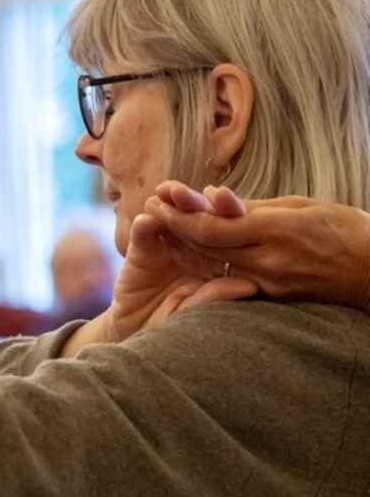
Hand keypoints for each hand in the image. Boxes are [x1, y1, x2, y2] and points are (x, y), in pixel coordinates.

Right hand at [68, 211, 257, 352]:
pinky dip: (145, 225)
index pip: (226, 230)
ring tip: (174, 192)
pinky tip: (147, 218)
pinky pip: (144, 233)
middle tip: (208, 193)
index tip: (236, 207)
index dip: (231, 216)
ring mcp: (168, 245)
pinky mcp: (140, 251)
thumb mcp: (198, 314)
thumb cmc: (178, 327)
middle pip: (200, 217)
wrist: (139, 333)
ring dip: (174, 204)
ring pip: (173, 217)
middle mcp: (195, 246)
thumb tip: (249, 286)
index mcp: (218, 257)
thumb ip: (217, 297)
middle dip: (202, 202)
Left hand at [144, 182, 369, 310]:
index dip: (181, 215)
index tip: (158, 199)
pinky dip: (206, 265)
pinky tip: (187, 255)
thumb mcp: (303, 207)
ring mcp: (269, 283)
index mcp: (276, 232)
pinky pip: (229, 279)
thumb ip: (255, 208)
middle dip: (173, 227)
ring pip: (213, 265)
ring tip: (158, 228)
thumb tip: (215, 200)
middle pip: (206, 247)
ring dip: (183, 246)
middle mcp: (268, 261)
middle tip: (149, 209)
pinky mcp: (273, 297)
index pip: (212, 227)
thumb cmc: (347, 230)